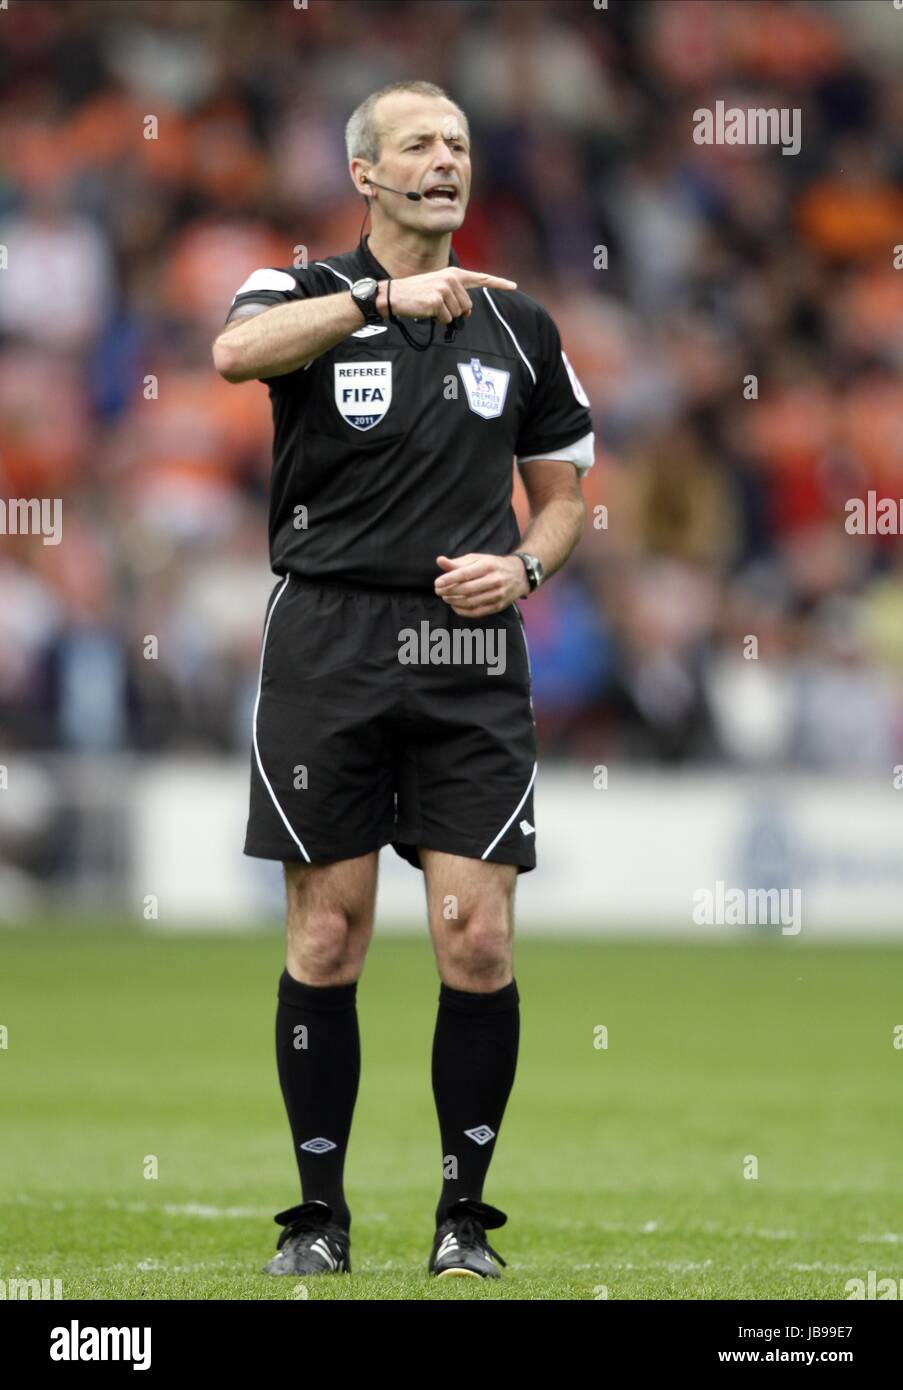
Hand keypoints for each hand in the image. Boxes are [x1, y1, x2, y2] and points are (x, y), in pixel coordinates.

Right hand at [377, 267, 516, 324]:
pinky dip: (437, 320)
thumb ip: (455, 294)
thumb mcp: (438, 286)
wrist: (394, 295)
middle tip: (438, 307)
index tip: (513, 286)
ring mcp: (445, 289)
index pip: (480, 278)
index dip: (498, 283)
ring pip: (457, 314)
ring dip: (445, 317)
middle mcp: (451, 278)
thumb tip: (467, 312)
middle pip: (468, 307)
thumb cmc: (416, 294)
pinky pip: (446, 319)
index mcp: (454, 273)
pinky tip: (426, 311)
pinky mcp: (437, 300)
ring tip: (430, 307)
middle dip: (456, 313)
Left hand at [434, 552, 528, 616]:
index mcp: (488, 566)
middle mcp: (494, 580)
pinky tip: (455, 606)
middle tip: (438, 591)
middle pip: (467, 589)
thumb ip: (458, 562)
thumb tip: (439, 561)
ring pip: (471, 602)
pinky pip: (477, 612)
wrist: (519, 575)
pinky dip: (463, 611)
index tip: (437, 583)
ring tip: (445, 597)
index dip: (449, 579)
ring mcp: (497, 595)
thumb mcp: (477, 559)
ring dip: (454, 601)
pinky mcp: (498, 606)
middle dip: (449, 591)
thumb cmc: (493, 565)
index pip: (465, 573)